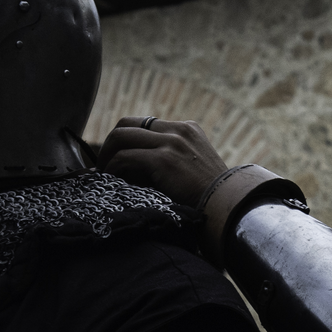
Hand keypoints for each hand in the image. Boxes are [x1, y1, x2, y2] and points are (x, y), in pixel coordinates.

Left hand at [98, 117, 227, 206]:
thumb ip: (168, 161)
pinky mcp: (164, 159)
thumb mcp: (192, 169)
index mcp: (186, 130)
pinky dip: (112, 169)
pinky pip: (124, 157)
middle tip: (103, 166)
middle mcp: (178, 130)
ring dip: (106, 156)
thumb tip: (131, 170)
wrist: (229, 208)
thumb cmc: (210, 198)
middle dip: (110, 144)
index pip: (144, 124)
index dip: (124, 140)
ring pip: (121, 136)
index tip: (115, 159)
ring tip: (102, 174)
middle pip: (127, 123)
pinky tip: (111, 181)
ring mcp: (171, 142)